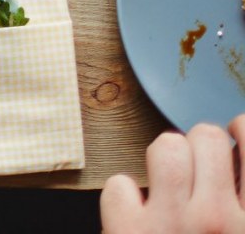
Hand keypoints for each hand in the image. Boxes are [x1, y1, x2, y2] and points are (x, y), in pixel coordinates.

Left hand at [102, 121, 244, 232]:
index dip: (241, 128)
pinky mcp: (128, 229)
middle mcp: (215, 218)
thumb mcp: (241, 232)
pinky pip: (119, 184)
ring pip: (165, 147)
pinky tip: (135, 211)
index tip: (234, 129)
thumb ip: (240, 202)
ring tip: (165, 181)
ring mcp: (170, 222)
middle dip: (198, 145)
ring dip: (163, 158)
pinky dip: (123, 195)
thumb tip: (230, 162)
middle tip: (194, 166)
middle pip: (206, 136)